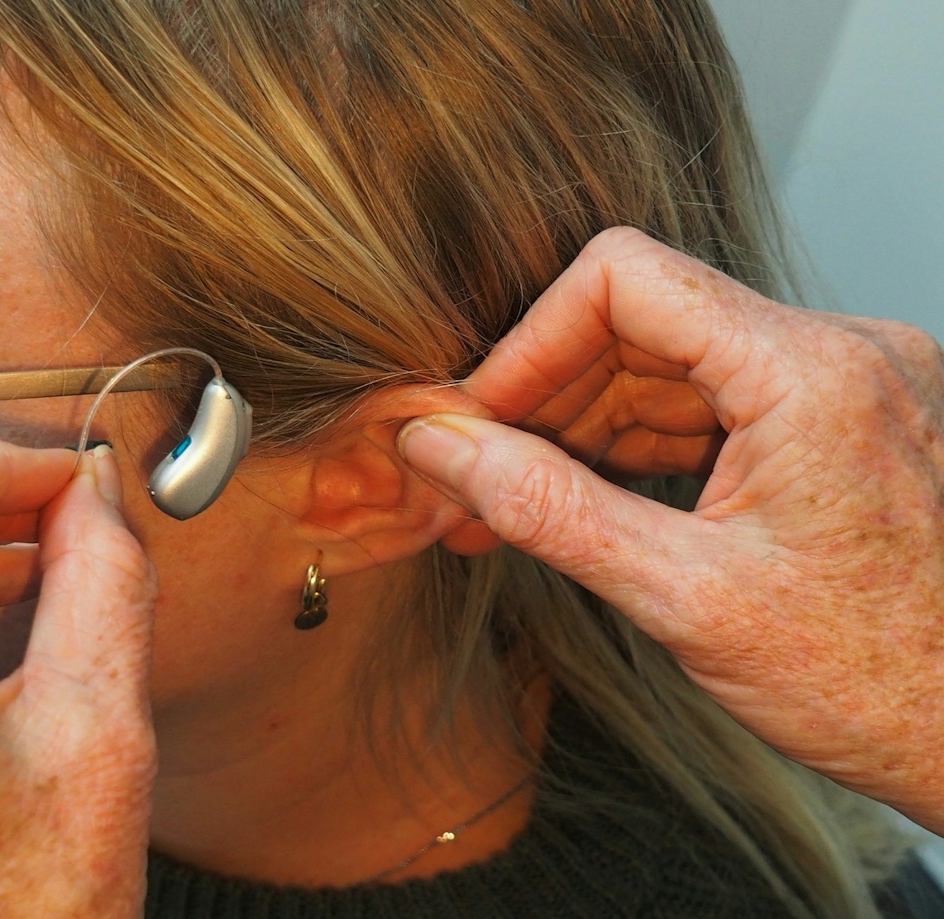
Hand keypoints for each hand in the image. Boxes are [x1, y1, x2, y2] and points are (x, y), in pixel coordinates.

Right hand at [397, 228, 943, 831]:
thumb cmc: (876, 684)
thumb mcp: (686, 599)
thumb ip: (551, 511)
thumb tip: (443, 450)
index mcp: (812, 374)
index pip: (625, 277)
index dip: (530, 342)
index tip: (478, 420)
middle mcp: (841, 353)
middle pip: (642, 320)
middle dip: (546, 397)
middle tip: (474, 479)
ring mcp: (847, 384)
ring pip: (671, 361)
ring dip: (583, 426)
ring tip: (514, 506)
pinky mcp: (842, 421)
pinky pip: (714, 400)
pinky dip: (641, 444)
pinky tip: (587, 500)